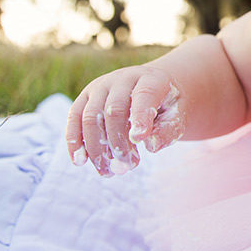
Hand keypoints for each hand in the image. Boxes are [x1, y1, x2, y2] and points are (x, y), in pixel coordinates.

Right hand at [65, 65, 188, 175]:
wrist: (152, 88)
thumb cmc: (166, 107)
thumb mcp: (177, 116)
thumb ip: (167, 130)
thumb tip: (150, 146)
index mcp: (151, 79)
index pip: (144, 96)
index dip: (140, 117)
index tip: (140, 140)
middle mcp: (122, 78)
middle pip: (114, 110)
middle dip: (119, 142)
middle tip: (129, 166)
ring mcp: (101, 86)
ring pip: (91, 116)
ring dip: (97, 148)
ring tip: (108, 172)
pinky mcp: (86, 96)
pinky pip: (74, 117)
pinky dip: (74, 140)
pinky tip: (80, 162)